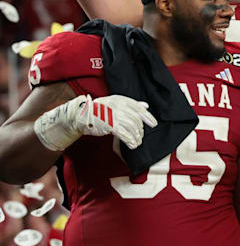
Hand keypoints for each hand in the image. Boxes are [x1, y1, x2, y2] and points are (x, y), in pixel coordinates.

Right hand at [35, 93, 157, 150]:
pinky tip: (132, 145)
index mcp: (121, 100)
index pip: (139, 109)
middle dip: (140, 130)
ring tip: (137, 142)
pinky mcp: (109, 125)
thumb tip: (145, 105)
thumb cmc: (98, 111)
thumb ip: (131, 105)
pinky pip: (124, 134)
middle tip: (141, 137)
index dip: (148, 117)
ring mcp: (114, 115)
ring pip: (131, 127)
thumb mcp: (115, 103)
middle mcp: (119, 106)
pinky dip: (130, 140)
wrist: (80, 116)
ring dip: (136, 136)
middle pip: (136, 120)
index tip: (154, 124)